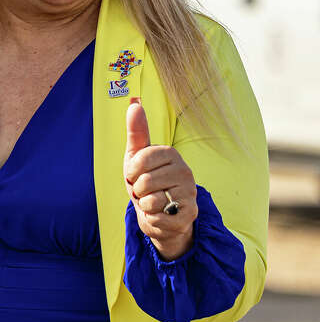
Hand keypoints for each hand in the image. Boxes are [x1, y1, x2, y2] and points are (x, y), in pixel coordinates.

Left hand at [124, 97, 197, 259]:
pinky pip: (158, 217)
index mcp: (171, 154)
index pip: (140, 160)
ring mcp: (190, 193)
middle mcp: (185, 171)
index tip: (135, 173)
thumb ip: (136, 131)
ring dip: (145, 204)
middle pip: (144, 181)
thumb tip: (135, 103)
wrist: (158, 212)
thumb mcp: (136, 155)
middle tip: (145, 189)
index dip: (131, 170)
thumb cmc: (146, 179)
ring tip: (153, 200)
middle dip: (138, 190)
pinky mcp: (190, 214)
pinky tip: (160, 213)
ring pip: (151, 200)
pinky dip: (152, 218)